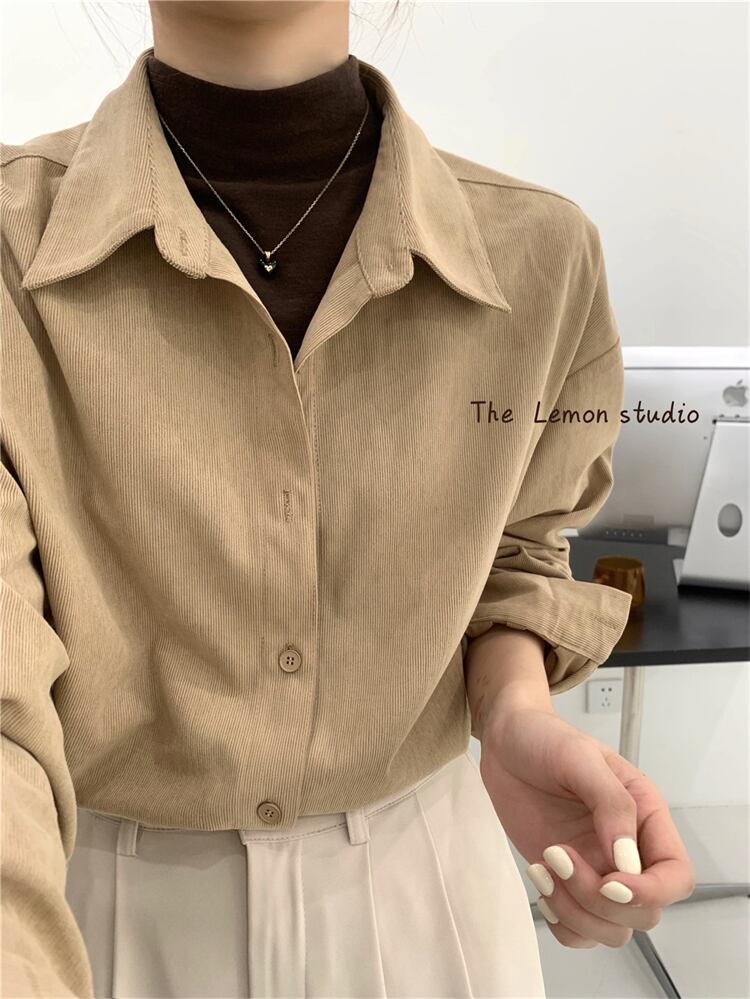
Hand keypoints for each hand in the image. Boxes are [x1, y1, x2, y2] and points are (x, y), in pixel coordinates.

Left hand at [479, 703, 695, 947]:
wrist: (507, 743)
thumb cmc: (545, 739)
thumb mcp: (580, 758)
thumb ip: (611, 804)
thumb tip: (628, 863)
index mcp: (646, 816)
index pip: (676, 876)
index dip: (650, 891)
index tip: (609, 882)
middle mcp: (629, 850)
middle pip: (645, 912)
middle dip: (600, 901)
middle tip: (557, 855)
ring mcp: (597, 869)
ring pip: (611, 929)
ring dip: (576, 912)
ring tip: (542, 866)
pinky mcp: (567, 881)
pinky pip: (579, 931)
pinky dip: (562, 922)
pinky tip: (541, 882)